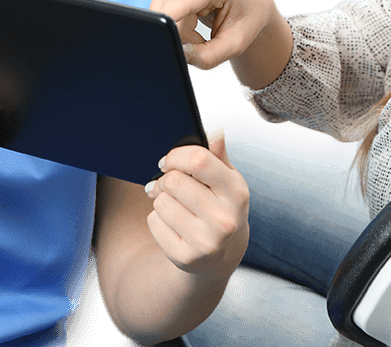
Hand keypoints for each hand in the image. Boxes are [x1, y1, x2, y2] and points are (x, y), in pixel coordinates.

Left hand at [143, 128, 249, 280]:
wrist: (222, 257)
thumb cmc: (221, 207)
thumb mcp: (227, 182)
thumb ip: (218, 157)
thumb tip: (215, 133)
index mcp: (237, 193)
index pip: (199, 160)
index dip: (176, 156)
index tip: (167, 162)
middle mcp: (224, 219)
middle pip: (173, 181)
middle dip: (165, 180)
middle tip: (166, 185)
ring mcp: (205, 242)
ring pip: (160, 202)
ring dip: (161, 200)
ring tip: (174, 206)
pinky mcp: (184, 257)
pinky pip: (153, 223)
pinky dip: (157, 220)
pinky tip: (172, 225)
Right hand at [151, 0, 279, 71]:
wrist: (250, 6)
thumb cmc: (246, 21)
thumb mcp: (234, 46)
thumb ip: (207, 56)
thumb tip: (177, 54)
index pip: (183, 2)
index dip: (167, 17)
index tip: (157, 30)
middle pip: (172, 18)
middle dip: (184, 38)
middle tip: (206, 40)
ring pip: (165, 19)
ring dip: (180, 33)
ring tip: (200, 30)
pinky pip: (162, 16)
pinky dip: (176, 27)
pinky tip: (191, 23)